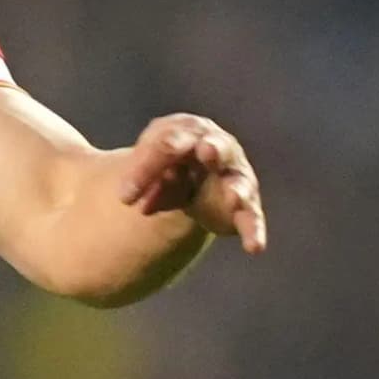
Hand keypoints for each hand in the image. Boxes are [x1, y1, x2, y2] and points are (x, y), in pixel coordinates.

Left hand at [117, 112, 265, 256]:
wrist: (191, 175)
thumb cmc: (166, 163)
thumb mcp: (146, 165)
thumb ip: (139, 177)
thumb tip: (128, 196)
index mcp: (187, 131)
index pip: (167, 143)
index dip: (145, 168)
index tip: (124, 197)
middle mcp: (217, 148)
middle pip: (212, 147)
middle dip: (211, 148)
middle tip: (206, 150)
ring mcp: (235, 176)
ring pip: (238, 182)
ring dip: (236, 188)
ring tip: (232, 196)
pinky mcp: (244, 206)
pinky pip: (251, 218)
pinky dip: (253, 231)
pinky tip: (254, 247)